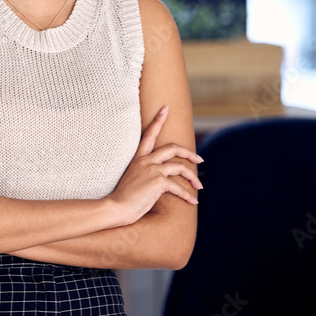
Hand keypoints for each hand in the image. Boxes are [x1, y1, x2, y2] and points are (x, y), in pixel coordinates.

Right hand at [107, 106, 202, 226]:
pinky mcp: (158, 182)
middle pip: (172, 148)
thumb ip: (147, 172)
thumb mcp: (135, 178)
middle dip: (189, 153)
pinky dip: (188, 195)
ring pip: (180, 167)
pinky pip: (178, 187)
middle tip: (199, 160)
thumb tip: (163, 177)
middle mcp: (146, 161)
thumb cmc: (124, 197)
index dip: (158, 120)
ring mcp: (152, 170)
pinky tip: (193, 201)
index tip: (166, 109)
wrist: (116, 207)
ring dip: (193, 177)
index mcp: (139, 158)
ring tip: (199, 186)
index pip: (149, 134)